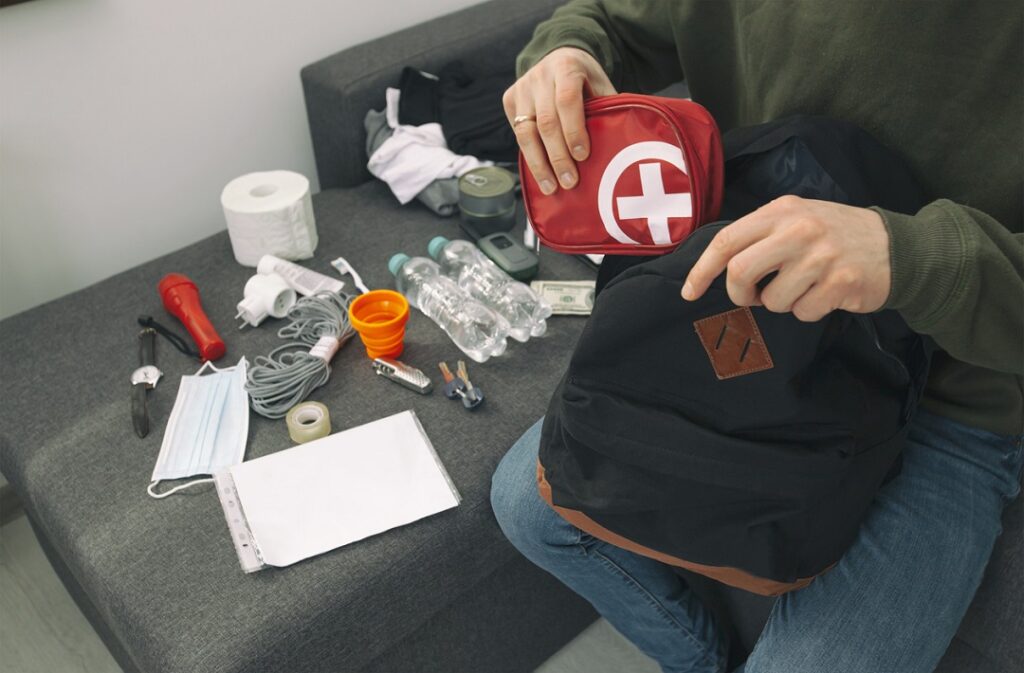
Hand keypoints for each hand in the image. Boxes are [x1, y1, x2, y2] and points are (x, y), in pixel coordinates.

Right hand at [503, 47, 616, 194]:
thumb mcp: (601, 86)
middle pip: (545, 121)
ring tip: (551, 187)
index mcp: (566, 67)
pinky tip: (540, 175)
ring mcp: (522, 87)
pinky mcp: (510, 99)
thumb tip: (620, 144)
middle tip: (570, 182)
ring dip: (539, 164)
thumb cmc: (586, 80)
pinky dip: (530, 157)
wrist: (560, 58)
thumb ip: (608, 109)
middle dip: (557, 156)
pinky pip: (517, 134)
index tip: (583, 156)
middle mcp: (540, 75)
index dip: (574, 130)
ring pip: (525, 132)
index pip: (566, 100)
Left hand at [681, 196, 891, 321]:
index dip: (702, 270)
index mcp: (781, 211)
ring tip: (804, 286)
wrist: (896, 246)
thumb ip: (760, 235)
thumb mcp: (797, 218)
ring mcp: (821, 256)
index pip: (727, 240)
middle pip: (740, 273)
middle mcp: (799, 229)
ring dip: (782, 303)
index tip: (689, 292)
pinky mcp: (841, 282)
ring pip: (773, 300)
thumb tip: (718, 267)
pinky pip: (803, 312)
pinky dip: (809, 310)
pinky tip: (826, 293)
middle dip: (740, 295)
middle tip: (754, 297)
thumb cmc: (834, 236)